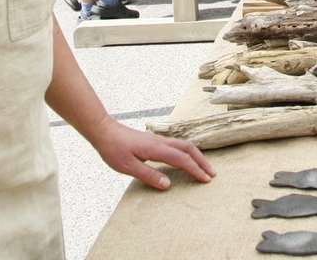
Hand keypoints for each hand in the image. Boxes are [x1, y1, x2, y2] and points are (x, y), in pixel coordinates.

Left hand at [91, 118, 214, 189]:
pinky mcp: (155, 141)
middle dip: (202, 161)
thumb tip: (168, 185)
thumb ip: (149, 176)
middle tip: (211, 174)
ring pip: (184, 145)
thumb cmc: (114, 149)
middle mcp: (161, 142)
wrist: (104, 131)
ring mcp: (158, 140)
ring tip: (203, 167)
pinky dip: (187, 152)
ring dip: (196, 156)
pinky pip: (177, 145)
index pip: (182, 160)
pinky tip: (185, 159)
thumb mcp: (128, 167)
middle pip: (188, 149)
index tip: (205, 179)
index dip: (195, 170)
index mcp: (157, 149)